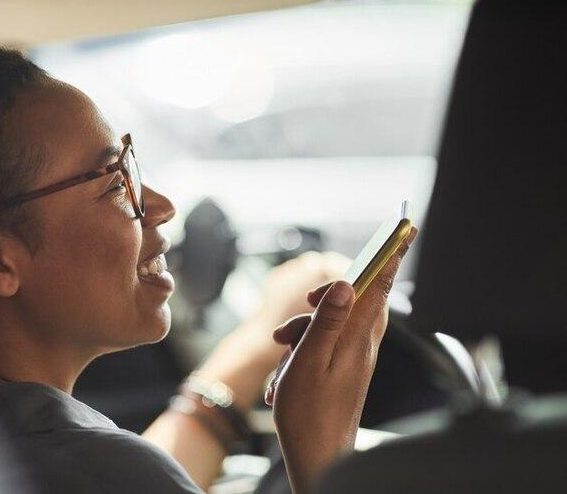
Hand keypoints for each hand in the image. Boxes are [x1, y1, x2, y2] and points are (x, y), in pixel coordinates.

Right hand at [267, 228, 416, 493]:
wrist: (316, 456)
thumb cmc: (308, 413)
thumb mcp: (309, 361)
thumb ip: (326, 320)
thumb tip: (344, 283)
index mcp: (356, 339)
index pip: (379, 287)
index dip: (390, 256)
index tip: (404, 230)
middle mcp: (362, 345)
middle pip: (356, 299)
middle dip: (324, 295)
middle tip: (303, 304)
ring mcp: (355, 357)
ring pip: (333, 321)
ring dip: (304, 328)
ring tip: (282, 347)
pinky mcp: (345, 369)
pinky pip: (325, 344)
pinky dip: (303, 349)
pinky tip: (285, 373)